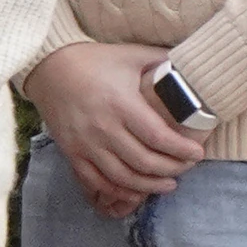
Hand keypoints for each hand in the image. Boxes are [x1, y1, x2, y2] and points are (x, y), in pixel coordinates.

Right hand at [25, 41, 209, 217]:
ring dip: (150, 186)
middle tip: (187, 167)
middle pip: (144, 161)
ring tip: (169, 184)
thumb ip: (162, 60)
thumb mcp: (131, 54)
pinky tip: (135, 191)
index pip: (158, 137)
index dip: (182, 150)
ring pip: (123, 177)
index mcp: (121, 103)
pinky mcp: (72, 152)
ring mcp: (85, 143)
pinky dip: (118, 191)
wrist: (48, 66)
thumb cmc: (95, 60)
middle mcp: (103, 127)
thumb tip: (194, 64)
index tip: (198, 153)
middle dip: (172, 169)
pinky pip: (96, 181)